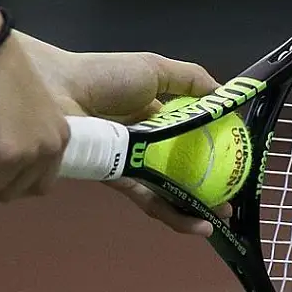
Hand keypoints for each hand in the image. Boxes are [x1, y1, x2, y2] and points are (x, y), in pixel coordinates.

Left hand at [16, 33, 230, 235]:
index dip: (209, 149)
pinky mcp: (118, 179)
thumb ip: (190, 79)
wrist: (59, 92)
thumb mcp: (154, 69)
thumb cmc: (105, 77)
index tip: (232, 161)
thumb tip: (224, 95)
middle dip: (206, 185)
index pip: (187, 136)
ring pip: (167, 188)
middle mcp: (144, 140)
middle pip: (180, 167)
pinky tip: (198, 222)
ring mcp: (131, 161)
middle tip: (231, 198)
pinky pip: (149, 199)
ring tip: (219, 216)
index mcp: (152, 113)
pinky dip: (173, 213)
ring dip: (195, 205)